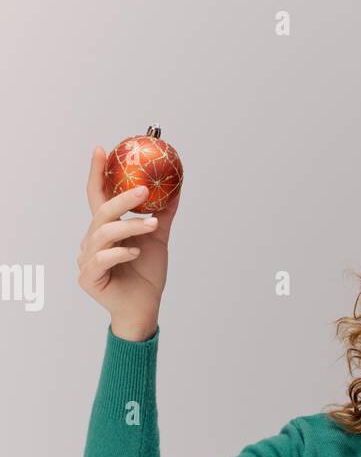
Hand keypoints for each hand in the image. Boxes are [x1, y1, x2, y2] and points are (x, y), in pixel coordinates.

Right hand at [77, 146, 181, 339]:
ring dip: (131, 227)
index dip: (97, 173)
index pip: (97, 195)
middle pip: (102, 212)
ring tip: (153, 226)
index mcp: (106, 229)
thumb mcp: (158, 239)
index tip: (101, 150)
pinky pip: (102, 259)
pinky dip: (121, 253)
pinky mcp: (89, 278)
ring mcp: (87, 259)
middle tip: (145, 190)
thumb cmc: (147, 274)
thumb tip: (176, 187)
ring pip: (104, 234)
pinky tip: (136, 252)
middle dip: (123, 198)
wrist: (145, 307)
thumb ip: (163, 214)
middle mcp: (92, 241)